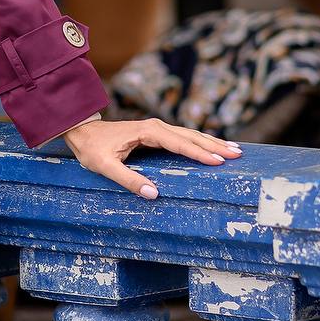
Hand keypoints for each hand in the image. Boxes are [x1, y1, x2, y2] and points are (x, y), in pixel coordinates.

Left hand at [62, 116, 242, 199]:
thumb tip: (153, 194)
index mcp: (147, 132)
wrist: (83, 133)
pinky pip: (183, 138)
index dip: (199, 153)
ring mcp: (157, 128)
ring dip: (211, 142)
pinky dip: (200, 142)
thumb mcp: (105, 167)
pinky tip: (212, 147)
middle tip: (237, 155)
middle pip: (190, 136)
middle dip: (214, 145)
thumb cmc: (92, 150)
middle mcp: (155, 127)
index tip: (218, 161)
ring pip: (189, 135)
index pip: (178, 143)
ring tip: (234, 150)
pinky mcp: (156, 133)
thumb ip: (128, 180)